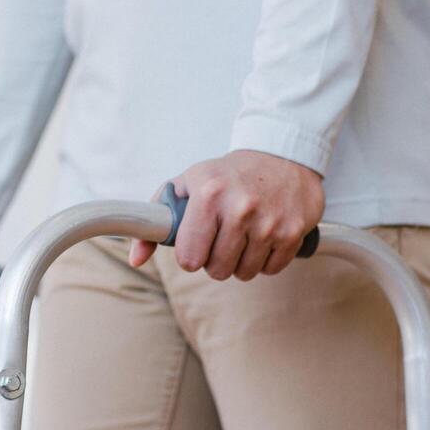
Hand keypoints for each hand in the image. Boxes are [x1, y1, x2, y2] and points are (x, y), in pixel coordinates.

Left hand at [129, 150, 323, 280]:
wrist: (282, 155)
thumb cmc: (226, 175)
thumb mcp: (186, 186)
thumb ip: (157, 222)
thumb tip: (135, 259)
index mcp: (208, 194)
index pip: (189, 258)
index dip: (190, 255)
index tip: (196, 243)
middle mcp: (240, 208)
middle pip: (217, 270)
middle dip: (215, 260)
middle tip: (221, 237)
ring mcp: (269, 222)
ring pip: (244, 273)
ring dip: (240, 261)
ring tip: (243, 235)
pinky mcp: (293, 232)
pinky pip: (271, 269)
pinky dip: (265, 260)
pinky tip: (263, 236)